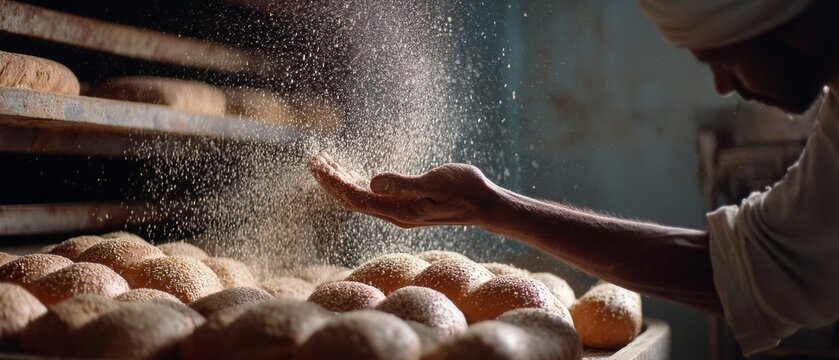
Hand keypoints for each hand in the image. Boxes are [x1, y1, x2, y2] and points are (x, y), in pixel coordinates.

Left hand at [308, 153, 499, 227]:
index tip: (317, 164)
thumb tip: (373, 181)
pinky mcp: (405, 206)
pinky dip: (357, 183)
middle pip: (351, 199)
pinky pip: (372, 196)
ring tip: (325, 164)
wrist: (484, 204)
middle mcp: (394, 214)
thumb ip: (404, 184)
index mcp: (398, 210)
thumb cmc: (464, 190)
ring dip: (341, 181)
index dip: (333, 181)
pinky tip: (352, 174)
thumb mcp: (435, 183)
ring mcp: (399, 212)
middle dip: (330, 180)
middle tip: (313, 160)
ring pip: (360, 197)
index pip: (355, 197)